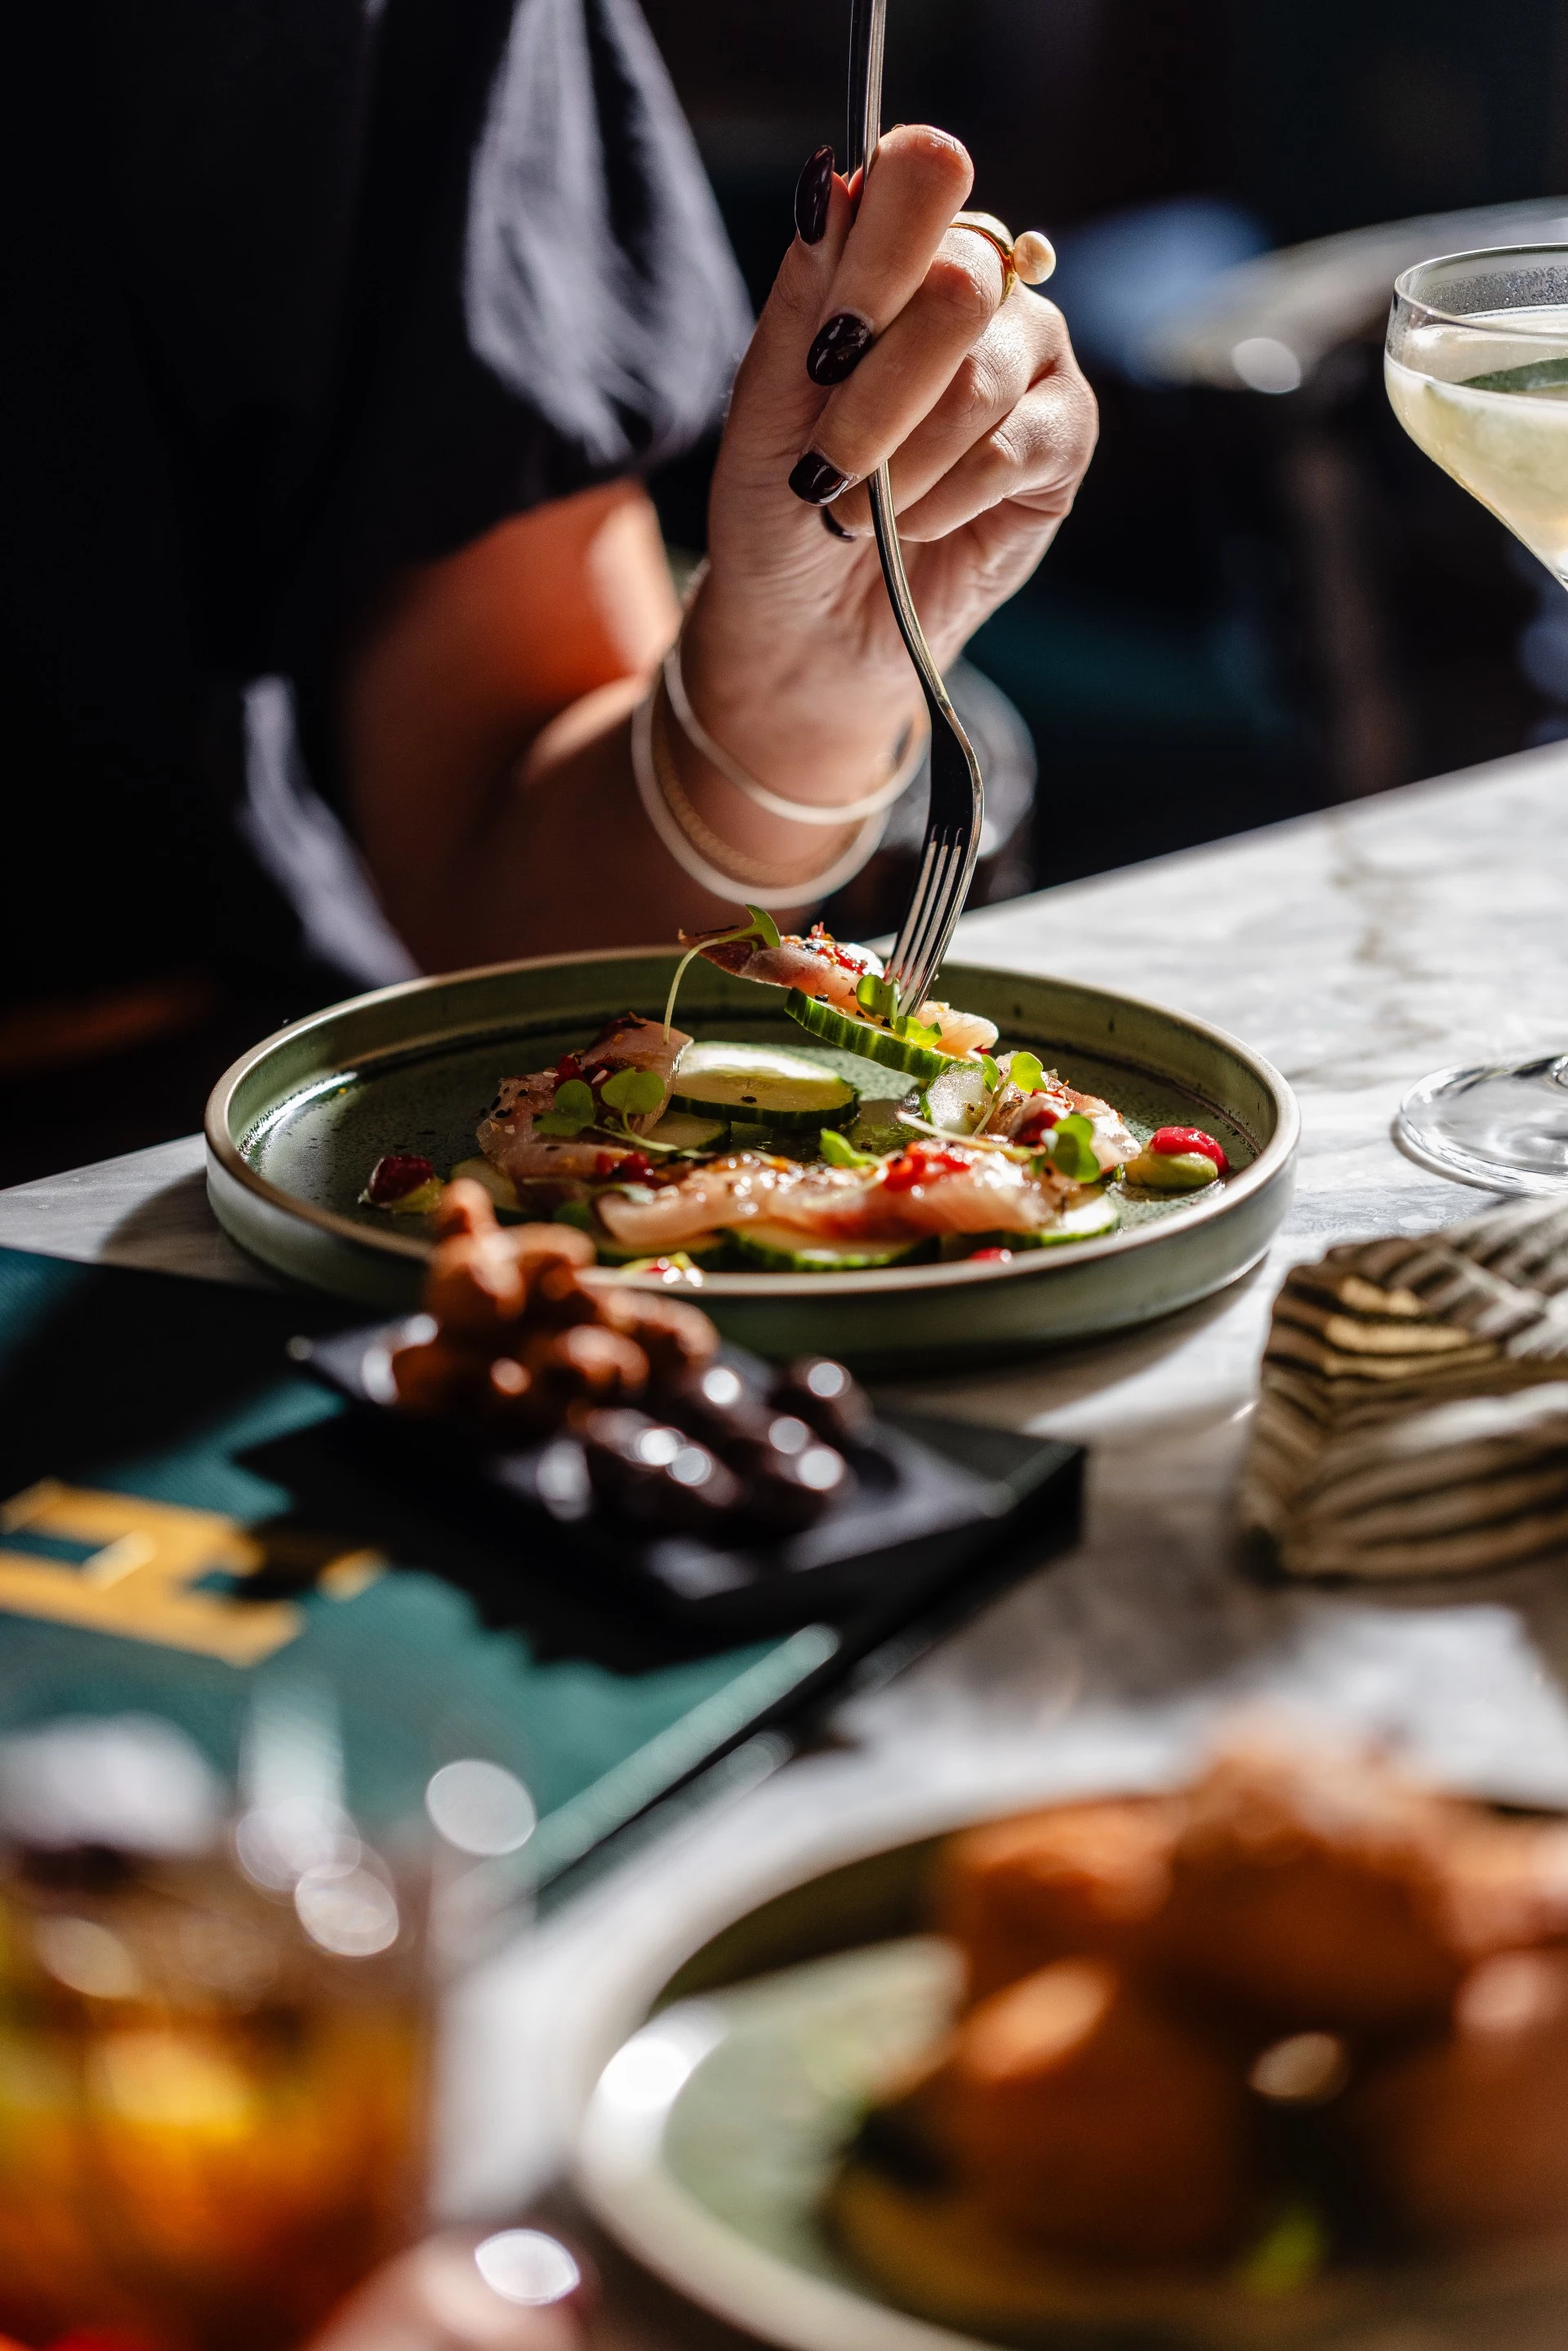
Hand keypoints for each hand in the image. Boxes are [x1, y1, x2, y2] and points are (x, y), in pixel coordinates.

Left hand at [684, 126, 1097, 808]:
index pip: (918, 179)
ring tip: (857, 511)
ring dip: (902, 462)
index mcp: (900, 249)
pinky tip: (914, 525)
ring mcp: (1032, 358)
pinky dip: (947, 498)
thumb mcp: (767, 400)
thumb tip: (834, 182)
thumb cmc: (779, 504)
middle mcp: (980, 283)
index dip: (880, 256)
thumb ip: (806, 293)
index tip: (826, 350)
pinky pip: (1014, 449)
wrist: (808, 620)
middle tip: (826, 464)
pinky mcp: (1065, 439)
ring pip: (981, 378)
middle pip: (958, 283)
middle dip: (876, 395)